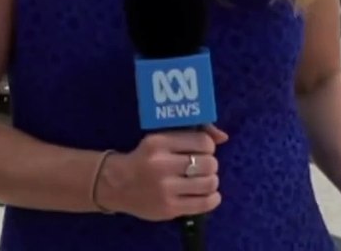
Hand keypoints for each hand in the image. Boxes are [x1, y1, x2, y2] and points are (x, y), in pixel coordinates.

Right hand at [98, 125, 228, 220]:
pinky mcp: (169, 208)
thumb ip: (192, 133)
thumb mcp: (161, 139)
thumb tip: (224, 137)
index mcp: (159, 143)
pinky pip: (204, 204)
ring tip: (203, 181)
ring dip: (211, 181)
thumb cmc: (144, 158)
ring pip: (209, 183)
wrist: (116, 185)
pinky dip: (212, 198)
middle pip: (208, 163)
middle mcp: (162, 165)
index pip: (202, 142)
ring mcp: (165, 189)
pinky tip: (206, 195)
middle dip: (210, 165)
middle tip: (202, 167)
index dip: (208, 146)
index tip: (201, 150)